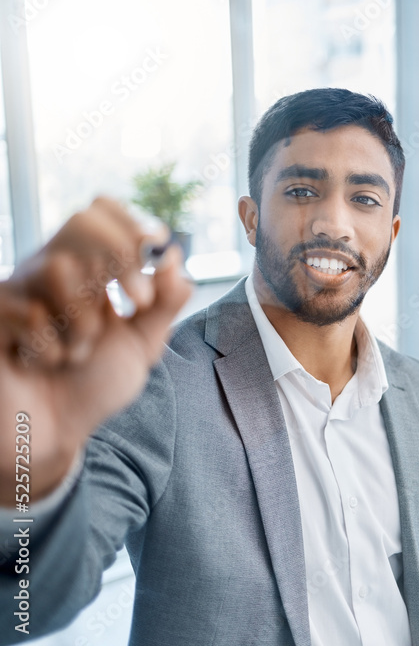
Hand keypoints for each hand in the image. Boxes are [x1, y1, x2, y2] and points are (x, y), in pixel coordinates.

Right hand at [0, 197, 191, 503]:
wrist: (53, 435)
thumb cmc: (94, 387)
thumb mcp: (143, 344)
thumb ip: (165, 303)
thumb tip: (175, 257)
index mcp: (87, 269)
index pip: (99, 211)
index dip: (129, 220)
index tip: (156, 243)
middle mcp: (48, 270)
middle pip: (82, 223)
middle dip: (120, 262)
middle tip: (139, 303)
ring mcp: (16, 290)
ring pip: (58, 267)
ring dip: (85, 318)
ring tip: (78, 353)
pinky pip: (29, 311)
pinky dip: (50, 346)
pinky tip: (42, 364)